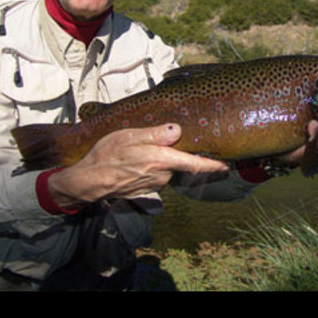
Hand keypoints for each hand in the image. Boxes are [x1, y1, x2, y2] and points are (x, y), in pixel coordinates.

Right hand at [46, 123, 228, 208]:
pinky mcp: (147, 188)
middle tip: (171, 139)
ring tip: (146, 148)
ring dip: (164, 159)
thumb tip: (175, 130)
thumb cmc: (107, 156)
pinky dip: (154, 166)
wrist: (89, 181)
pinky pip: (158, 174)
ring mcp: (155, 184)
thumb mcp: (129, 136)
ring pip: (169, 168)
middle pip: (181, 162)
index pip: (195, 164)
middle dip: (180, 153)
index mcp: (161, 160)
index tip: (227, 165)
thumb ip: (154, 133)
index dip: (213, 165)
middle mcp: (162, 175)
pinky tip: (139, 159)